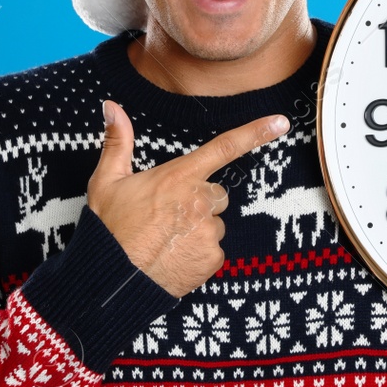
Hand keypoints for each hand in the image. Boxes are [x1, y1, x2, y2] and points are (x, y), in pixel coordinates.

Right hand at [88, 100, 288, 297]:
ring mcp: (209, 231)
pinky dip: (197, 254)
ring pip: (214, 224)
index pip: (224, 147)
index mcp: (180, 176)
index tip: (280, 122)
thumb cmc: (109, 229)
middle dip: (199, 203)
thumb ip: (118, 142)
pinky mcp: (212, 258)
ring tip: (166, 240)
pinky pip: (213, 250)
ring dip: (197, 230)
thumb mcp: (106, 180)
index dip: (255, 133)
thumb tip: (111, 106)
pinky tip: (174, 256)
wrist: (112, 279)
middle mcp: (200, 201)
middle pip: (216, 194)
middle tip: (167, 217)